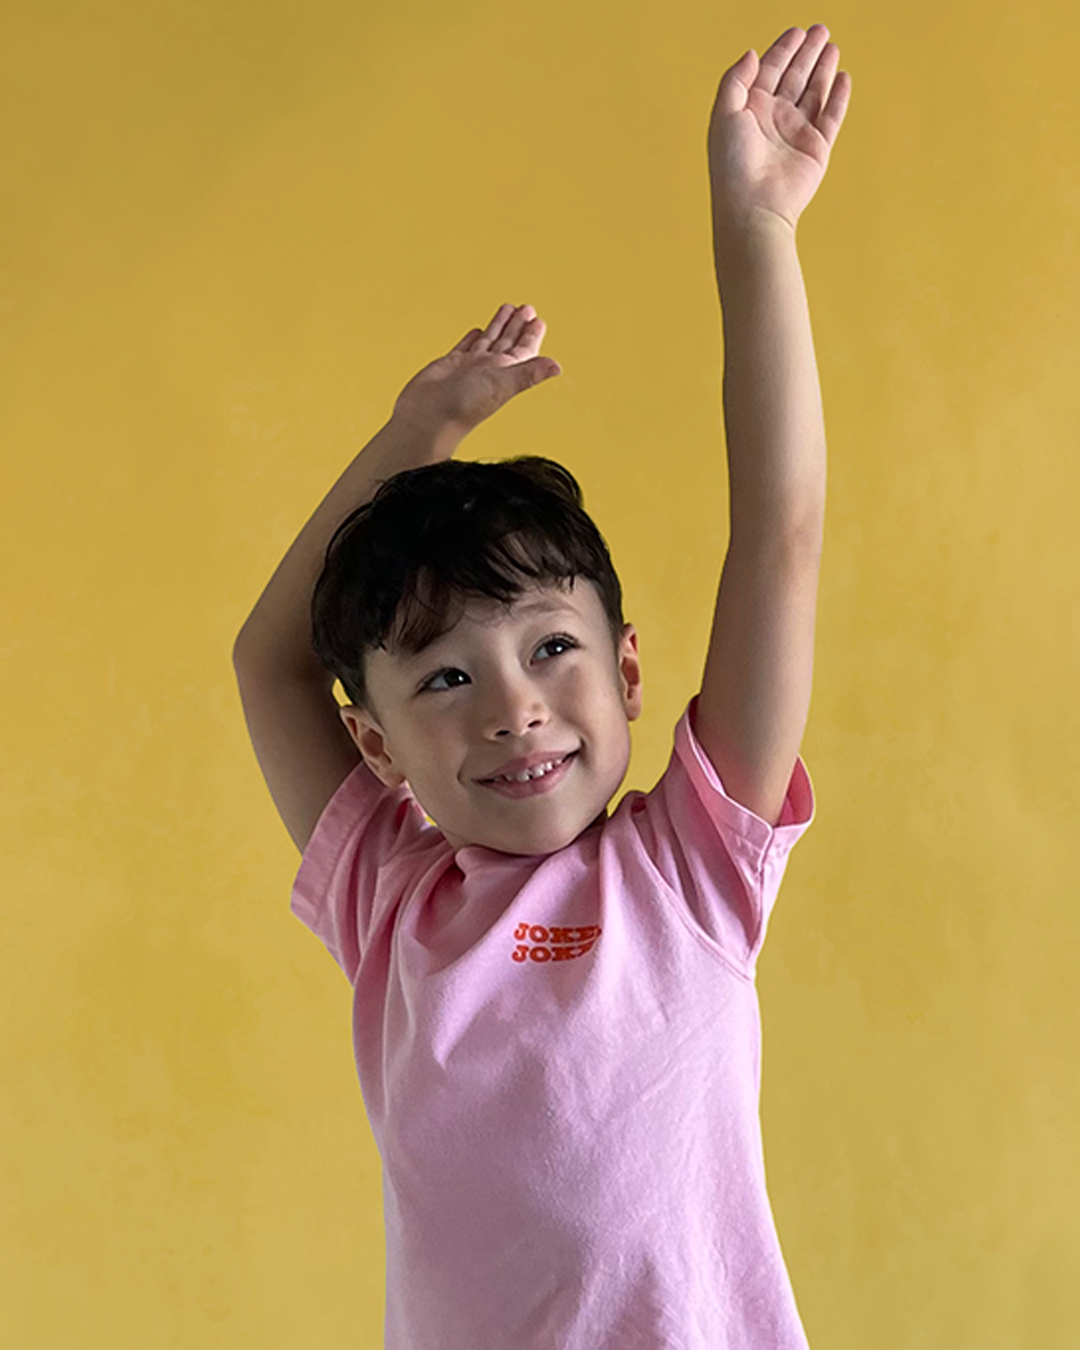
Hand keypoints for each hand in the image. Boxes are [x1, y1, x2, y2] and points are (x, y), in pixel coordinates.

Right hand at [393, 303, 561, 435]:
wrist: (429, 417)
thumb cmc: (465, 406)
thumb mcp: (503, 384)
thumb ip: (529, 373)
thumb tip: (558, 367)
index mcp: (505, 372)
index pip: (524, 350)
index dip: (531, 335)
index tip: (538, 320)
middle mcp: (489, 369)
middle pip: (508, 342)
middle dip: (518, 325)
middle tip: (527, 308)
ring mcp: (470, 367)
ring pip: (488, 341)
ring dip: (498, 325)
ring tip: (507, 308)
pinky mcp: (451, 364)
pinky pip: (466, 346)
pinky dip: (473, 338)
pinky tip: (477, 330)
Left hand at [707, 25, 851, 238]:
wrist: (754, 206)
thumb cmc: (733, 166)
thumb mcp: (724, 114)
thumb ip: (735, 80)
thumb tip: (751, 53)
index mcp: (749, 111)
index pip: (769, 71)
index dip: (783, 49)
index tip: (796, 31)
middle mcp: (773, 119)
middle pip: (794, 77)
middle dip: (807, 52)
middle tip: (820, 30)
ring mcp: (795, 133)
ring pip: (814, 92)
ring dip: (823, 69)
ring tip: (832, 46)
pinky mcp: (816, 148)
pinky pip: (831, 116)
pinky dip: (838, 96)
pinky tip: (842, 77)